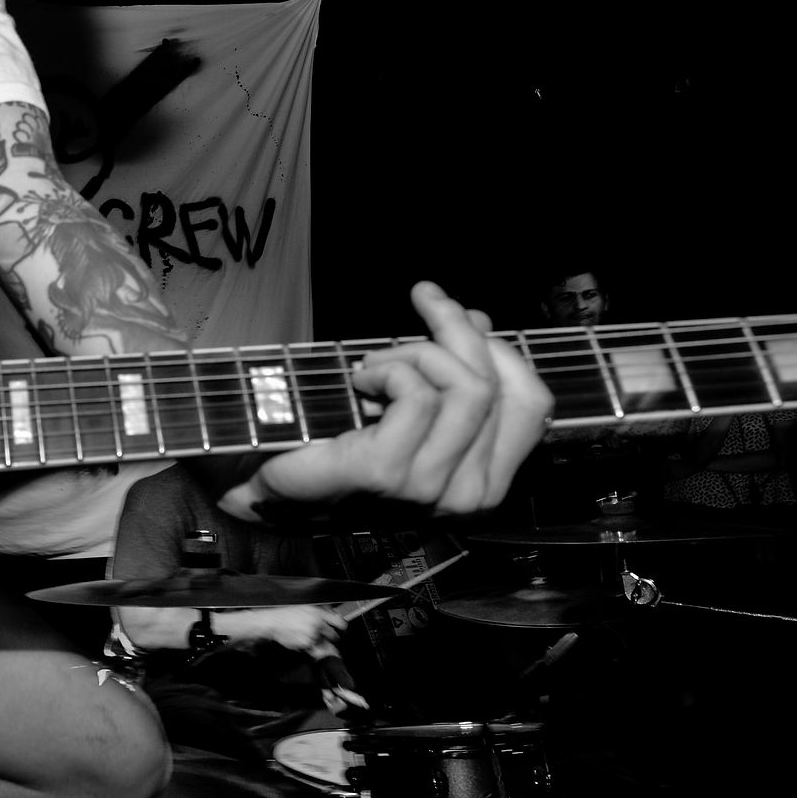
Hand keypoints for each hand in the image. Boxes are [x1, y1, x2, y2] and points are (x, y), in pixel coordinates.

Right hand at [219, 604, 344, 652]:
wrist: (269, 621)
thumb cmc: (283, 610)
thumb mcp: (303, 604)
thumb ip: (319, 610)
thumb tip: (331, 615)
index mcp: (318, 612)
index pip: (340, 622)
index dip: (341, 626)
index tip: (341, 628)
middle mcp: (317, 624)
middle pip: (334, 635)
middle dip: (328, 635)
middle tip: (319, 632)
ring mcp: (312, 636)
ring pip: (322, 643)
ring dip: (316, 641)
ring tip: (303, 633)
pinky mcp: (305, 645)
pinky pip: (310, 648)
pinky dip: (306, 645)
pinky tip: (296, 637)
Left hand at [221, 282, 552, 520]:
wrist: (265, 485)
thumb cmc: (336, 444)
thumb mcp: (409, 403)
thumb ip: (450, 372)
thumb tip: (479, 321)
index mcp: (485, 481)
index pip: (532, 402)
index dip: (502, 347)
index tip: (463, 311)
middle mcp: (466, 493)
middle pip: (492, 385)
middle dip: (456, 331)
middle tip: (423, 304)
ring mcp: (428, 488)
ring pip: (461, 385)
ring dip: (413, 351)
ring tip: (374, 361)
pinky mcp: (385, 472)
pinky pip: (416, 394)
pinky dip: (387, 368)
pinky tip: (358, 379)